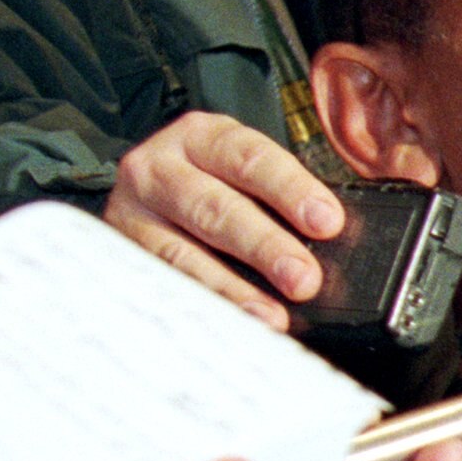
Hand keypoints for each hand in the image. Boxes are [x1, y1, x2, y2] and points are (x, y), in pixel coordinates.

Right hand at [103, 111, 342, 325]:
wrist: (146, 191)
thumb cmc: (217, 186)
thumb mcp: (247, 175)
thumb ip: (289, 202)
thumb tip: (340, 245)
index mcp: (205, 137)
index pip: (251, 159)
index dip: (291, 190)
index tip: (327, 222)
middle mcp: (160, 167)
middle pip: (215, 207)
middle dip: (264, 246)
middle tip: (304, 279)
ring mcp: (133, 211)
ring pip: (182, 251)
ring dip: (231, 288)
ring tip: (272, 316)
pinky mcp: (120, 252)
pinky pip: (162, 283)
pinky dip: (201, 304)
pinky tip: (230, 323)